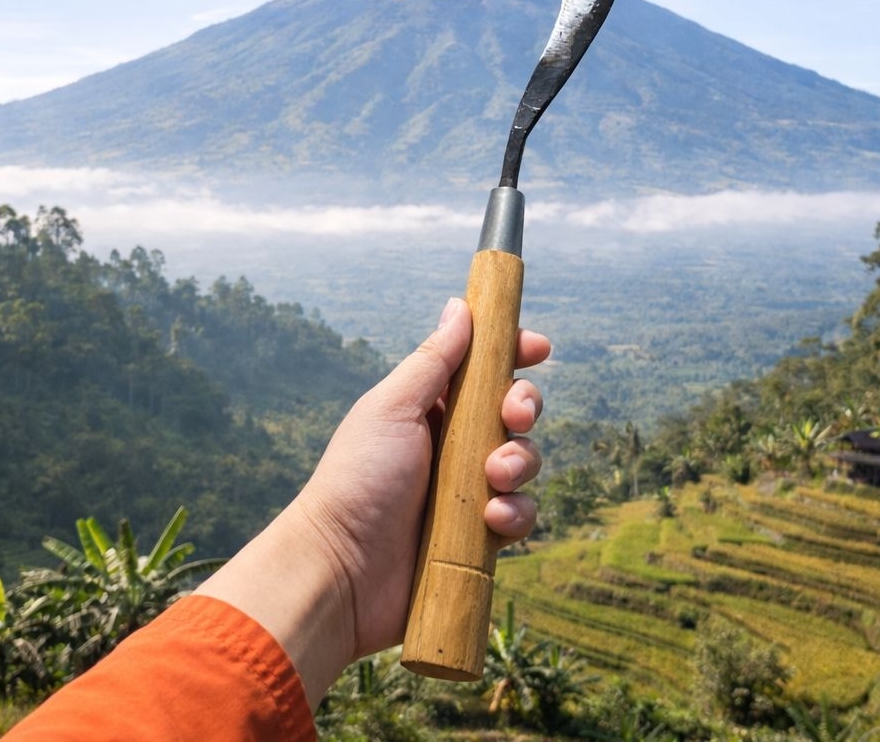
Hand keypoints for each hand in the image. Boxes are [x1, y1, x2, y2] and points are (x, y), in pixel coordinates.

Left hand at [196, 297, 548, 704]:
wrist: (341, 571)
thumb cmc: (358, 479)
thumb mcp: (393, 408)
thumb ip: (433, 360)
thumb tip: (459, 307)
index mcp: (430, 407)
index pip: (483, 370)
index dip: (514, 354)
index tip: (538, 348)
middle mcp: (452, 444)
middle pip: (513, 411)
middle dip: (523, 408)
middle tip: (512, 416)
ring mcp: (467, 491)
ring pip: (524, 462)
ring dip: (521, 463)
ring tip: (495, 477)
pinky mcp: (478, 536)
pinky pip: (520, 515)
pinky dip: (515, 514)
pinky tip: (491, 520)